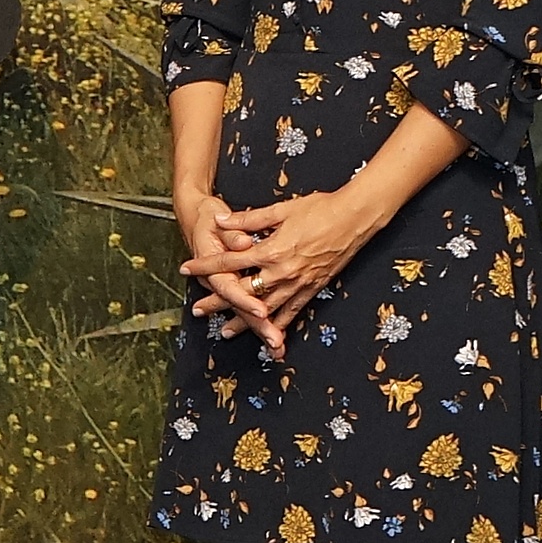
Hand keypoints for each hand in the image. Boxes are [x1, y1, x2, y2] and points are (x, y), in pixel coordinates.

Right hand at [174, 188, 267, 342]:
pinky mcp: (230, 284)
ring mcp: (225, 283)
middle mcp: (219, 278)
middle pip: (241, 306)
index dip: (246, 301)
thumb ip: (234, 230)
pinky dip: (258, 320)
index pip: (231, 287)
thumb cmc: (206, 216)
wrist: (192, 214)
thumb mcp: (217, 217)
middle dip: (258, 325)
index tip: (262, 312)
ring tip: (277, 347)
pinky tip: (275, 333)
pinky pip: (246, 306)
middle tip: (275, 341)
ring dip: (261, 329)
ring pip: (245, 311)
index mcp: (215, 263)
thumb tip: (243, 243)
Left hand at [179, 188, 381, 356]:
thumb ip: (249, 219)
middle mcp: (282, 271)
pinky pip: (292, 312)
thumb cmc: (320, 208)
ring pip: (266, 308)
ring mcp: (299, 283)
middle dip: (217, 301)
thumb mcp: (281, 210)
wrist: (356, 218)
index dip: (205, 266)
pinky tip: (267, 334)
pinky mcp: (313, 289)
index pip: (229, 262)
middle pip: (242, 291)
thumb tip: (221, 220)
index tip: (186, 270)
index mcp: (270, 250)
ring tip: (224, 332)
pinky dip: (277, 324)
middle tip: (197, 310)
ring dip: (244, 321)